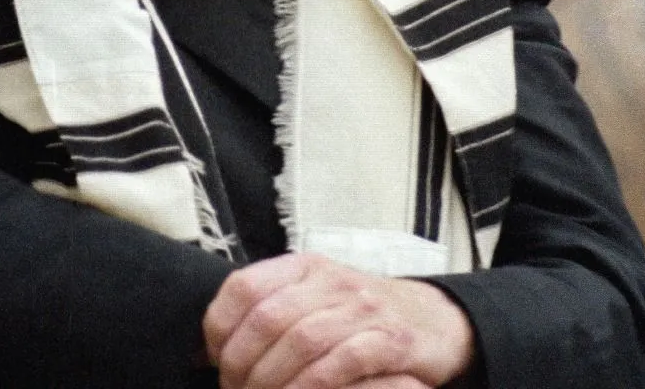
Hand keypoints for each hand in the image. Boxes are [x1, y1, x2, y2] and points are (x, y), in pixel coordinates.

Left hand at [202, 253, 475, 388]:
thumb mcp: (312, 299)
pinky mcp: (392, 338)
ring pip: (303, 340)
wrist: (433, 319)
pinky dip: (314, 385)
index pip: (244, 286)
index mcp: (303, 267)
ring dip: (273, 380)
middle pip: (269, 317)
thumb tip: (211, 345)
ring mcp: (363, 307)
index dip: (220, 325)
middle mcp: (330, 280)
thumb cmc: (358, 316)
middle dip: (243, 363)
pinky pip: (344, 361)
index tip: (215, 359)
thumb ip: (269, 310)